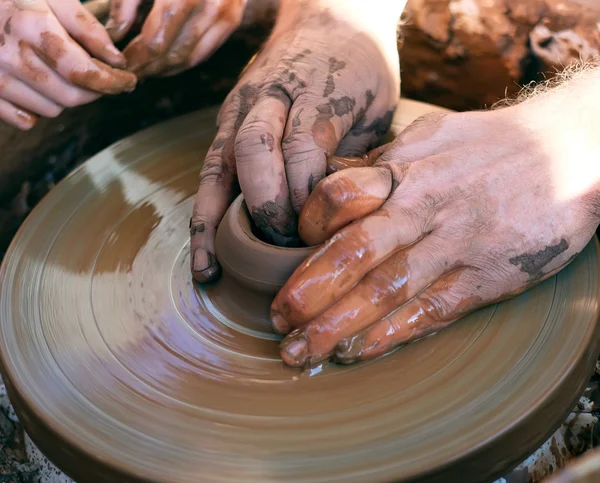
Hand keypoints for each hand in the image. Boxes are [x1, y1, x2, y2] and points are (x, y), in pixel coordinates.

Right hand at [0, 0, 135, 129]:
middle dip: (92, 90)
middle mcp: (12, 57)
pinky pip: (26, 120)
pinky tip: (35, 88)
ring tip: (57, 74)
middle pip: (71, 96)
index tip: (128, 81)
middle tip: (96, 77)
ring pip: (52, 110)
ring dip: (64, 98)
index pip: (83, 72)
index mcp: (30, 27)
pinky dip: (37, 110)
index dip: (112, 82)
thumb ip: (84, 25)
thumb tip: (117, 59)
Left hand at [107, 0, 245, 77]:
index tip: (121, 64)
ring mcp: (225, 13)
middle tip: (132, 72)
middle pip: (174, 54)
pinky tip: (168, 62)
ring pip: (191, 58)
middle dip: (151, 67)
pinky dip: (186, 61)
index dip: (137, 57)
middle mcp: (208, 6)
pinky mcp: (233, 18)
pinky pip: (206, 50)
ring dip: (167, 69)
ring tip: (147, 70)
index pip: (155, 42)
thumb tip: (115, 35)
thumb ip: (126, 0)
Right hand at [190, 0, 401, 281]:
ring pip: (221, 164)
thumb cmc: (360, 68)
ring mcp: (239, 110)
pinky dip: (202, 216)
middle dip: (267, 207)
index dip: (309, 195)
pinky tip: (203, 254)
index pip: (305, 146)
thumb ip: (359, 152)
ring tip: (210, 269)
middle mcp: (269, 96)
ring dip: (216, 220)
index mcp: (317, 89)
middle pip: (255, 152)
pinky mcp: (224, 126)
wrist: (328, 17)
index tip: (319, 233)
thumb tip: (341, 214)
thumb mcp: (377, 103)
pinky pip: (207, 173)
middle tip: (283, 246)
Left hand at [271, 79, 599, 366]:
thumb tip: (328, 183)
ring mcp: (456, 244)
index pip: (338, 195)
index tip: (285, 250)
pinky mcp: (485, 277)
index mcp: (405, 169)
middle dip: (308, 290)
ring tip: (302, 351)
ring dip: (337, 324)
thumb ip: (380, 166)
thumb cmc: (489, 147)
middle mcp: (425, 206)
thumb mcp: (430, 138)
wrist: (574, 148)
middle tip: (277, 322)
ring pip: (385, 289)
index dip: (306, 224)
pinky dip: (391, 334)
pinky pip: (430, 310)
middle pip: (353, 250)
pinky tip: (358, 353)